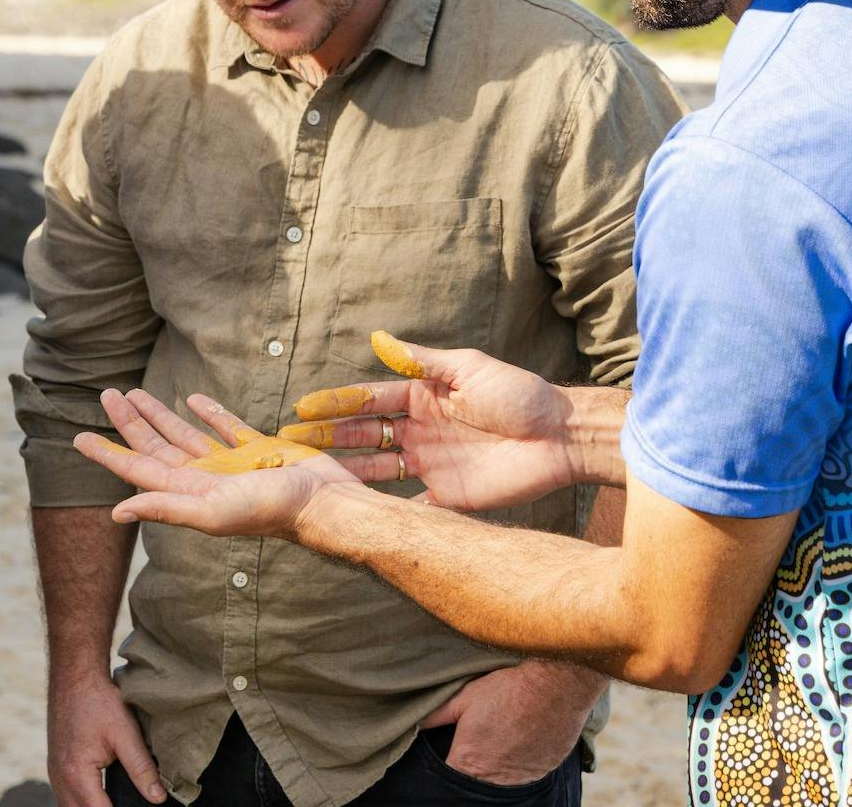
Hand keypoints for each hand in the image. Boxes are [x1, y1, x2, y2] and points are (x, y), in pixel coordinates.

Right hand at [49, 669, 164, 806]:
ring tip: (115, 800)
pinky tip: (98, 796)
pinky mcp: (55, 765)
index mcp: (77, 774)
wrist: (74, 675)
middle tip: (127, 803)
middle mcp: (60, 778)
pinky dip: (81, 800)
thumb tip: (158, 797)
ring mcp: (54, 772)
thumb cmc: (98, 700)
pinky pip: (65, 795)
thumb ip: (141, 767)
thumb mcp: (125, 733)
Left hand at [72, 389, 365, 539]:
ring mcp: (228, 463)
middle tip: (105, 396)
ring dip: (158, 414)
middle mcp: (202, 477)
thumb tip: (116, 513)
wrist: (321, 501)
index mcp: (188, 491)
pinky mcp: (255, 449)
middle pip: (155, 445)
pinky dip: (206, 412)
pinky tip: (190, 398)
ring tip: (134, 393)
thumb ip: (165, 508)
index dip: (108, 454)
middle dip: (129, 423)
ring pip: (183, 433)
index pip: (137, 469)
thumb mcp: (212, 512)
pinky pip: (223, 426)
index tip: (78, 438)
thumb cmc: (269, 510)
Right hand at [279, 335, 578, 510]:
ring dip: (345, 472)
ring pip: (377, 470)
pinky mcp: (448, 497)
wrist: (562, 437)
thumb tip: (378, 338)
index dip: (336, 406)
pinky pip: (408, 506)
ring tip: (310, 477)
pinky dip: (383, 511)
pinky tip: (353, 514)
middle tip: (289, 446)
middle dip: (327, 440)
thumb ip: (423, 360)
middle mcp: (420, 430)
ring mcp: (431, 464)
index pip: (370, 401)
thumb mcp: (470, 368)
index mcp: (423, 396)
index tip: (301, 409)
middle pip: (364, 436)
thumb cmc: (521, 394)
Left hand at [421, 660, 601, 784]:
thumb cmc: (506, 688)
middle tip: (481, 740)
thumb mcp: (463, 697)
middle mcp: (495, 778)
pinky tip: (522, 739)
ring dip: (498, 764)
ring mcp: (521, 778)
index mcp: (469, 763)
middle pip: (476, 781)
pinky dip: (521, 761)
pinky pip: (526, 774)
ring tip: (501, 737)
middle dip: (475, 765)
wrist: (555, 684)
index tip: (454, 750)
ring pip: (502, 780)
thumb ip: (435, 716)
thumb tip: (414, 724)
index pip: (449, 778)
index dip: (449, 764)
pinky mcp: (543, 771)